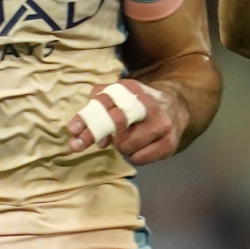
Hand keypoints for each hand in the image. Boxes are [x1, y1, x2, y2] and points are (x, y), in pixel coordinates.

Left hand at [66, 79, 188, 165]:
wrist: (176, 107)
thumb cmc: (138, 104)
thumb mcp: (118, 95)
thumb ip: (98, 106)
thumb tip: (90, 135)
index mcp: (131, 90)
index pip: (105, 103)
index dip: (87, 118)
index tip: (72, 130)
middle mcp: (148, 105)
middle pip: (115, 124)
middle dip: (95, 135)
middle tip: (78, 145)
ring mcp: (161, 125)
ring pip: (126, 146)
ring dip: (121, 146)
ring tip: (129, 138)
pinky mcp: (169, 143)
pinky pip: (139, 158)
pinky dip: (135, 156)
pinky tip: (141, 146)